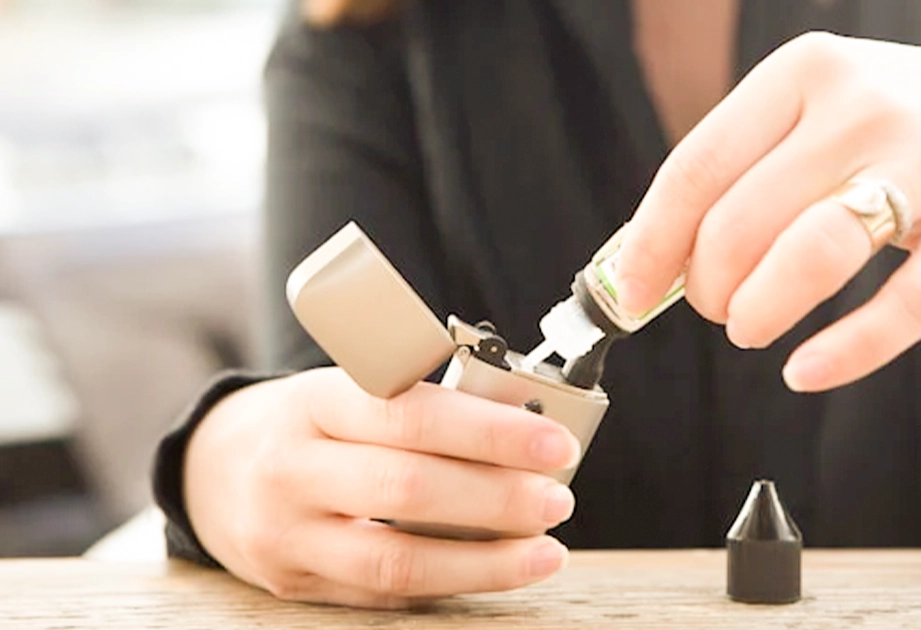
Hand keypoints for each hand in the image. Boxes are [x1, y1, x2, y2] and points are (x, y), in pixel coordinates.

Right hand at [184, 368, 580, 607]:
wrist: (211, 468)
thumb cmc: (308, 421)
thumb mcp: (349, 389)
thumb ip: (421, 403)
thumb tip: (525, 417)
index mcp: (314, 401)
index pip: (410, 416)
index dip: (489, 433)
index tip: (554, 444)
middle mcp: (291, 468)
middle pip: (406, 489)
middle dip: (497, 498)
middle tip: (558, 499)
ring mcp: (286, 534)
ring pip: (397, 561)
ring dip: (485, 561)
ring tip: (545, 551)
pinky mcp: (292, 584)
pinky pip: (382, 596)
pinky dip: (449, 585)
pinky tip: (495, 572)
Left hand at [615, 32, 920, 391]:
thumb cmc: (883, 135)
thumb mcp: (809, 118)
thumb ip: (735, 175)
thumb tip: (640, 261)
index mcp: (803, 71)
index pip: (698, 167)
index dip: (654, 243)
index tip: (630, 292)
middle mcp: (864, 105)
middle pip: (742, 221)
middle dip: (709, 287)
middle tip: (716, 310)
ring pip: (812, 253)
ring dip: (759, 310)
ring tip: (749, 328)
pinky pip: (907, 303)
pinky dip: (848, 350)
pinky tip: (805, 372)